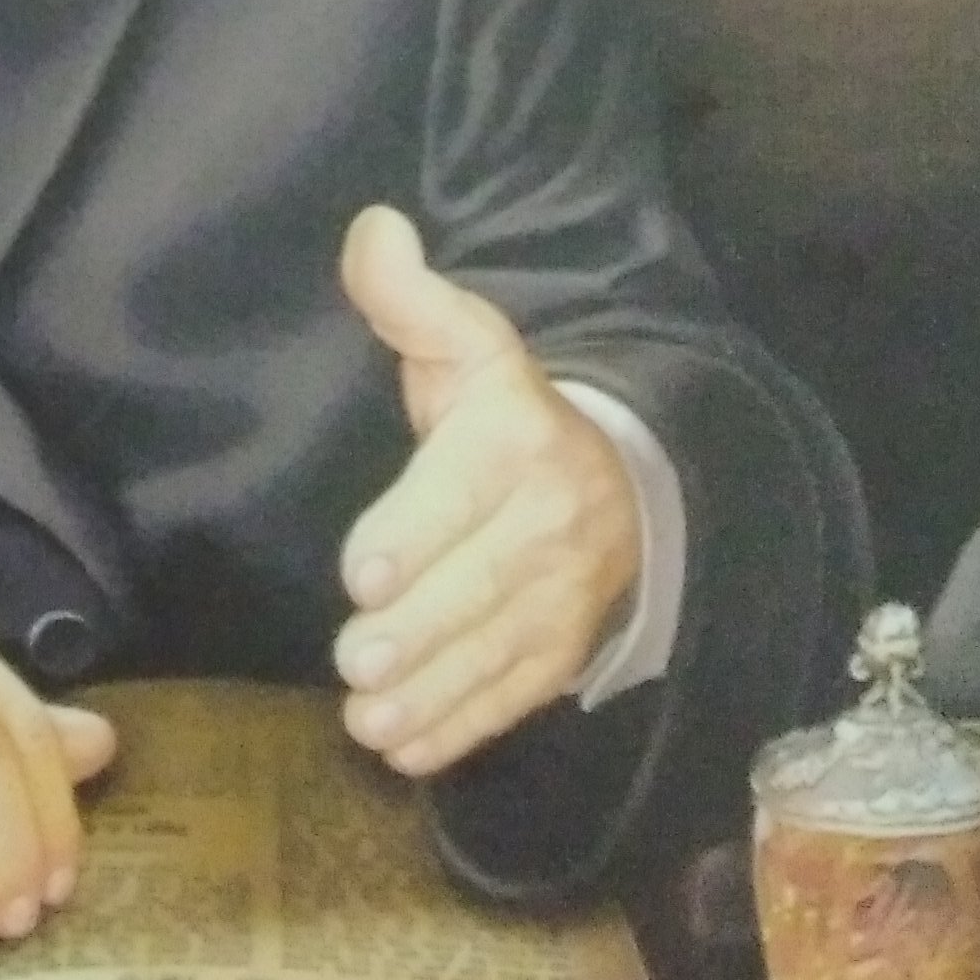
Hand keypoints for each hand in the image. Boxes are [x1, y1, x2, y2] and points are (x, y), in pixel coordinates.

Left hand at [334, 204, 642, 777]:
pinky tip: (407, 748)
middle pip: (485, 583)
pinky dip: (464, 728)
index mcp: (518, 437)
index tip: (365, 572)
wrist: (623, 483)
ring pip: (499, 651)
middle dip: (422, 628)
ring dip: (433, 692)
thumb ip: (409, 297)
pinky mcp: (563, 653)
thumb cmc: (506, 411)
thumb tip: (373, 231)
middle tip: (357, 658)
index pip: (471, 488)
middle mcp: (550, 520)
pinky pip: (517, 696)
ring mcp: (564, 596)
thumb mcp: (466, 342)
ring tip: (367, 717)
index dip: (419, 532)